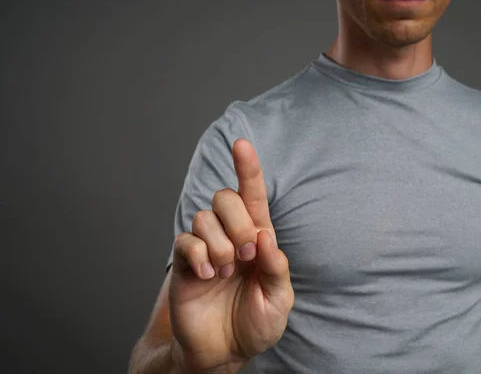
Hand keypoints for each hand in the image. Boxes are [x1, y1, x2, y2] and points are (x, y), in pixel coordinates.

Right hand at [168, 138, 293, 372]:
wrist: (223, 352)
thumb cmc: (254, 324)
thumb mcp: (278, 301)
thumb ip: (277, 269)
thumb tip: (266, 237)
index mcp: (258, 239)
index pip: (252, 196)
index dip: (247, 169)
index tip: (242, 143)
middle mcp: (230, 236)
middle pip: (225, 198)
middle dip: (238, 222)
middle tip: (246, 255)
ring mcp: (206, 248)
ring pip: (204, 217)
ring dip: (219, 244)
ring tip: (224, 272)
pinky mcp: (185, 263)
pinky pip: (186, 241)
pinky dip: (199, 254)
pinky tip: (207, 275)